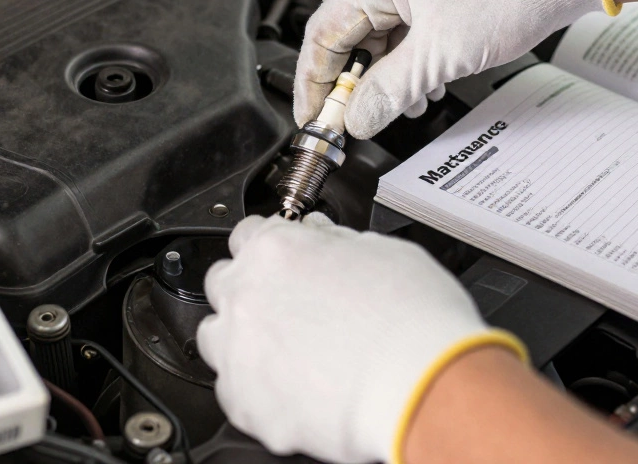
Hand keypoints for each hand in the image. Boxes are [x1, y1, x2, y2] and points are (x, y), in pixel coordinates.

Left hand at [197, 214, 525, 462]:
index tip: (284, 260)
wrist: (422, 387)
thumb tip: (323, 239)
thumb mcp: (384, 252)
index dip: (272, 247)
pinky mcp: (245, 404)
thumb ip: (336, 243)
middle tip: (290, 306)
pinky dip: (256, 391)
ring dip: (241, 338)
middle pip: (224, 282)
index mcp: (277, 249)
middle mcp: (246, 295)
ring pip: (215, 337)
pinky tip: (292, 389)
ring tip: (286, 351)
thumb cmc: (414, 321)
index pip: (248, 234)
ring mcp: (239, 352)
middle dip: (251, 290)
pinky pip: (232, 392)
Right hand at [294, 0, 603, 138]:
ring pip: (377, 36)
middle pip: (348, 34)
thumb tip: (355, 119)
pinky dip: (407, 62)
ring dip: (384, 76)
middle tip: (351, 121)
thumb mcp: (441, 55)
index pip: (324, 31)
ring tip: (399, 106)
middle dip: (354, 82)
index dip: (316, 82)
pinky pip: (403, 31)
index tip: (314, 117)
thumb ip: (389, 92)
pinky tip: (422, 86)